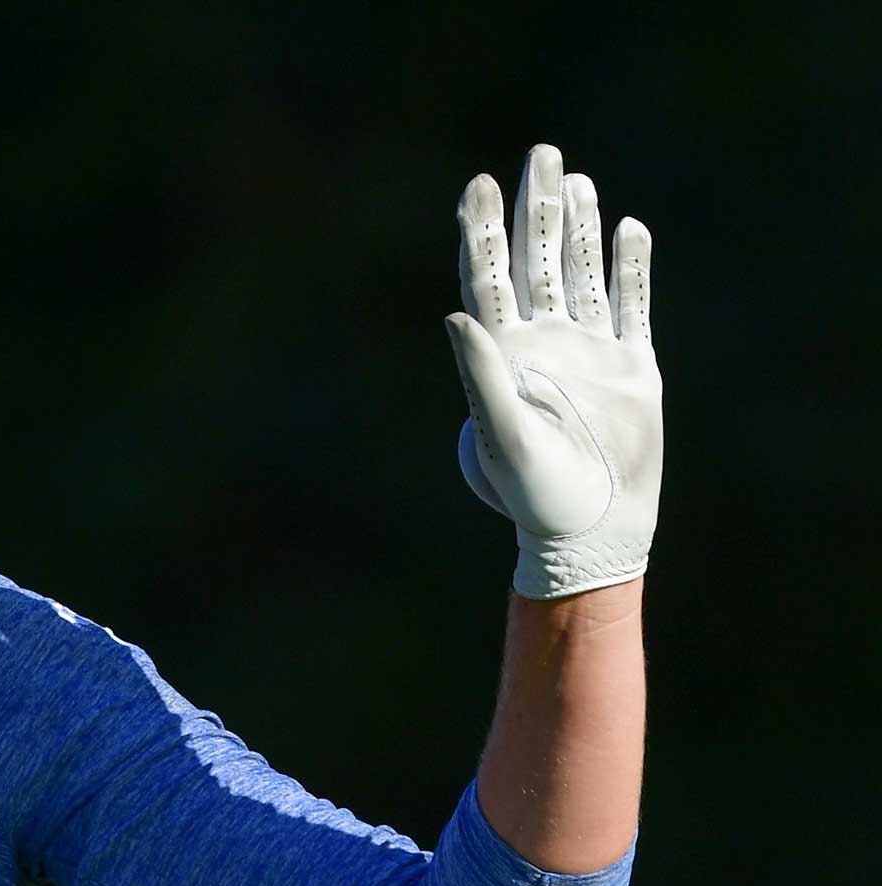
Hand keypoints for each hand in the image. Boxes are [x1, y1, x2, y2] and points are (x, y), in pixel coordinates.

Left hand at [445, 143, 663, 599]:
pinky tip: (629, 230)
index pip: (487, 278)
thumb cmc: (536, 494)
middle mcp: (543, 344)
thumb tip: (454, 314)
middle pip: (536, 261)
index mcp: (504, 354)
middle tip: (540, 154)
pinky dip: (630, 268)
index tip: (478, 183)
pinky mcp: (632, 368)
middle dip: (536, 210)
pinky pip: (631, 306)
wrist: (592, 529)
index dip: (481, 231)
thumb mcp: (503, 435)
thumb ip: (480, 376)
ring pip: (582, 275)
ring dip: (579, 230)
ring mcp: (588, 352)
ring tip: (575, 180)